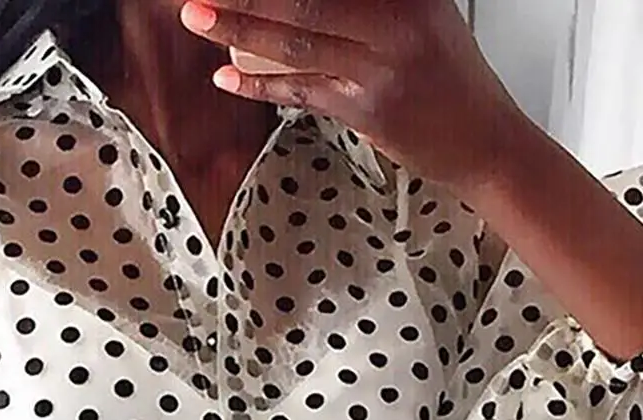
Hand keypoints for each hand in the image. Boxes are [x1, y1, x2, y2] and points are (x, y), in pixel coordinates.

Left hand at [179, 0, 534, 200]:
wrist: (486, 141)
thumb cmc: (451, 82)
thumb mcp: (423, 18)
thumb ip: (373, 4)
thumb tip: (305, 4)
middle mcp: (396, 22)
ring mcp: (381, 68)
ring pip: (296, 41)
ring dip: (239, 26)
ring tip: (197, 16)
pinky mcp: (369, 110)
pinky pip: (303, 92)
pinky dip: (260, 84)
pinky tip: (227, 76)